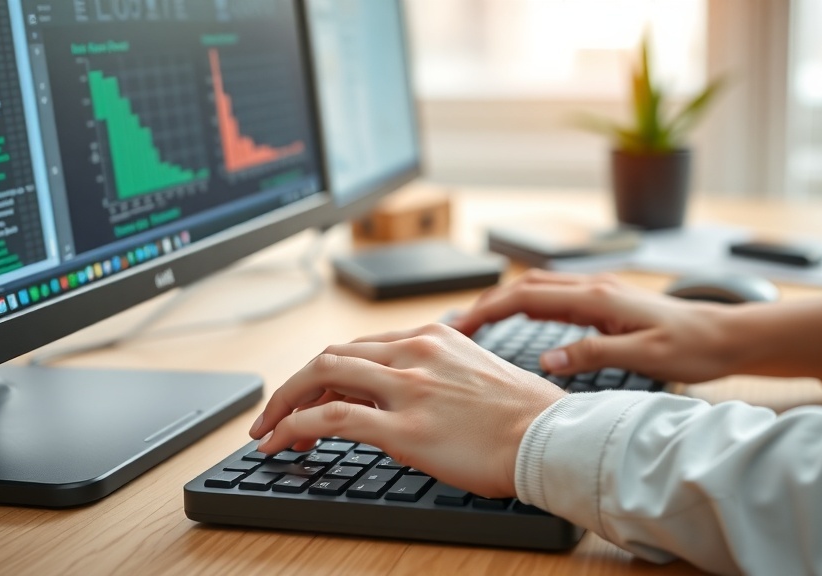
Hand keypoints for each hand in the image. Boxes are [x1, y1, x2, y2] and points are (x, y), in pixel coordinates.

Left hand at [249, 323, 566, 497]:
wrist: (552, 438)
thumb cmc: (525, 415)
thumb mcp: (475, 374)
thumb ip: (435, 375)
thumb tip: (406, 398)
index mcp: (432, 337)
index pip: (359, 347)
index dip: (324, 372)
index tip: (311, 395)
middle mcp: (414, 352)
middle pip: (331, 356)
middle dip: (293, 385)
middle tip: (275, 414)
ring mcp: (407, 387)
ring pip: (321, 375)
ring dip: (284, 403)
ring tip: (269, 432)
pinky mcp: (404, 426)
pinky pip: (331, 416)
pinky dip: (294, 425)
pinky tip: (281, 442)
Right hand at [449, 269, 747, 383]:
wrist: (727, 336)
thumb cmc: (693, 348)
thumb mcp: (644, 357)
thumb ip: (592, 355)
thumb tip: (545, 361)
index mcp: (598, 298)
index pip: (526, 297)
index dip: (489, 310)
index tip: (462, 328)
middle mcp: (594, 288)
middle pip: (525, 287)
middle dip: (487, 304)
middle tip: (458, 328)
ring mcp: (599, 293)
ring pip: (538, 290)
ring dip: (505, 303)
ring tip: (478, 325)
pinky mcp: (605, 303)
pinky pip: (555, 299)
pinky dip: (527, 307)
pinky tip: (520, 321)